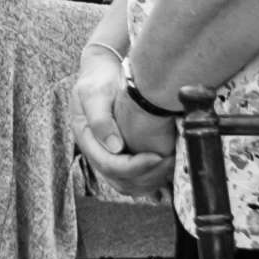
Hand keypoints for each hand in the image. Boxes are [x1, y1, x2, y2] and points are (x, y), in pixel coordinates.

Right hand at [71, 51, 173, 195]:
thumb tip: (114, 146)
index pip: (109, 165)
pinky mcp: (122, 156)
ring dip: (152, 181)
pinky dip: (153, 180)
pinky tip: (168, 174)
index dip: (135, 166)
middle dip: (148, 176)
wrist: (103, 73)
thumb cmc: (98, 80)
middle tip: (171, 162)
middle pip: (120, 181)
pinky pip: (136, 180)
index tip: (158, 156)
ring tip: (172, 166)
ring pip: (129, 185)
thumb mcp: (93, 93)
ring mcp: (109, 156)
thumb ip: (99, 118)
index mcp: (87, 139)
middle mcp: (97, 152)